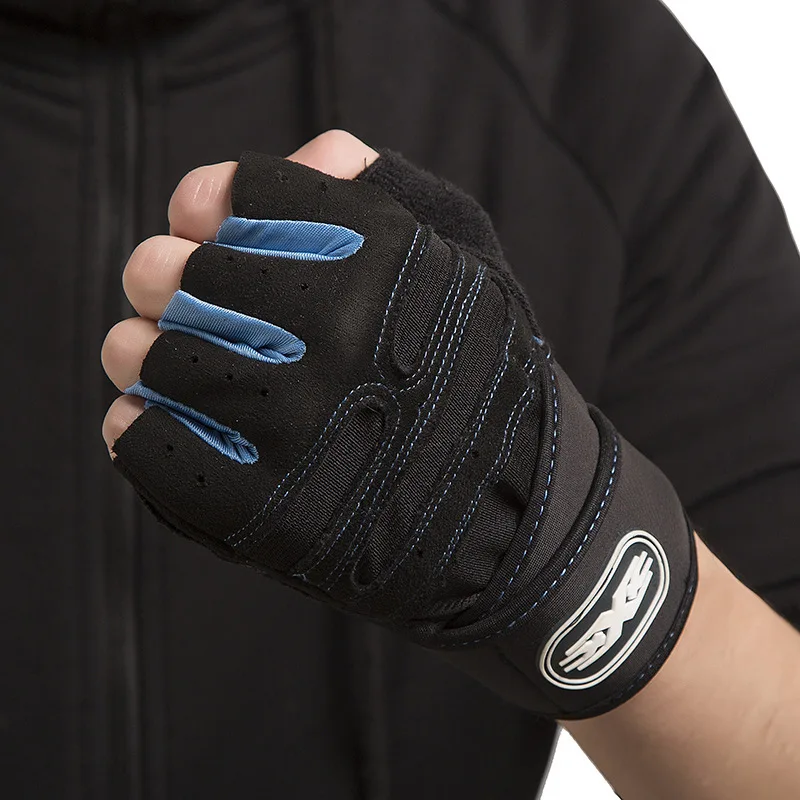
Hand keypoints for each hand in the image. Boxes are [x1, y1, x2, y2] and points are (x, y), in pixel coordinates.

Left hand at [101, 130, 695, 720]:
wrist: (511, 515)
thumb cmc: (480, 378)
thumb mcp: (468, 260)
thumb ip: (387, 193)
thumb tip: (307, 154)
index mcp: (378, 261)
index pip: (232, 192)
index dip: (213, 204)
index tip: (213, 226)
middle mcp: (331, 335)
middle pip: (169, 270)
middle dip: (169, 278)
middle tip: (184, 298)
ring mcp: (290, 427)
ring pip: (142, 354)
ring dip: (146, 352)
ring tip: (181, 365)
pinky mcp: (258, 511)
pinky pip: (139, 439)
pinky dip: (141, 424)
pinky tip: (176, 423)